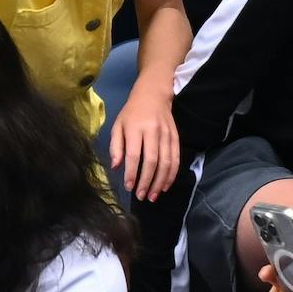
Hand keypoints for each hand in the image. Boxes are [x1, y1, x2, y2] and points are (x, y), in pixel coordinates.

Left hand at [108, 86, 180, 201]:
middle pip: (152, 161)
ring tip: (153, 195)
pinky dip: (172, 174)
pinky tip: (166, 185)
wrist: (153, 95)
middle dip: (147, 181)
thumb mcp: (117, 126)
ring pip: (166, 162)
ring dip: (160, 181)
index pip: (134, 155)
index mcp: (135, 129)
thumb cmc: (131, 113)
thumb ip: (116, 147)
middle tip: (142, 196)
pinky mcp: (176, 137)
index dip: (132, 172)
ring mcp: (167, 135)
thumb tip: (116, 167)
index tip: (129, 187)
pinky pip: (176, 158)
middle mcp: (153, 132)